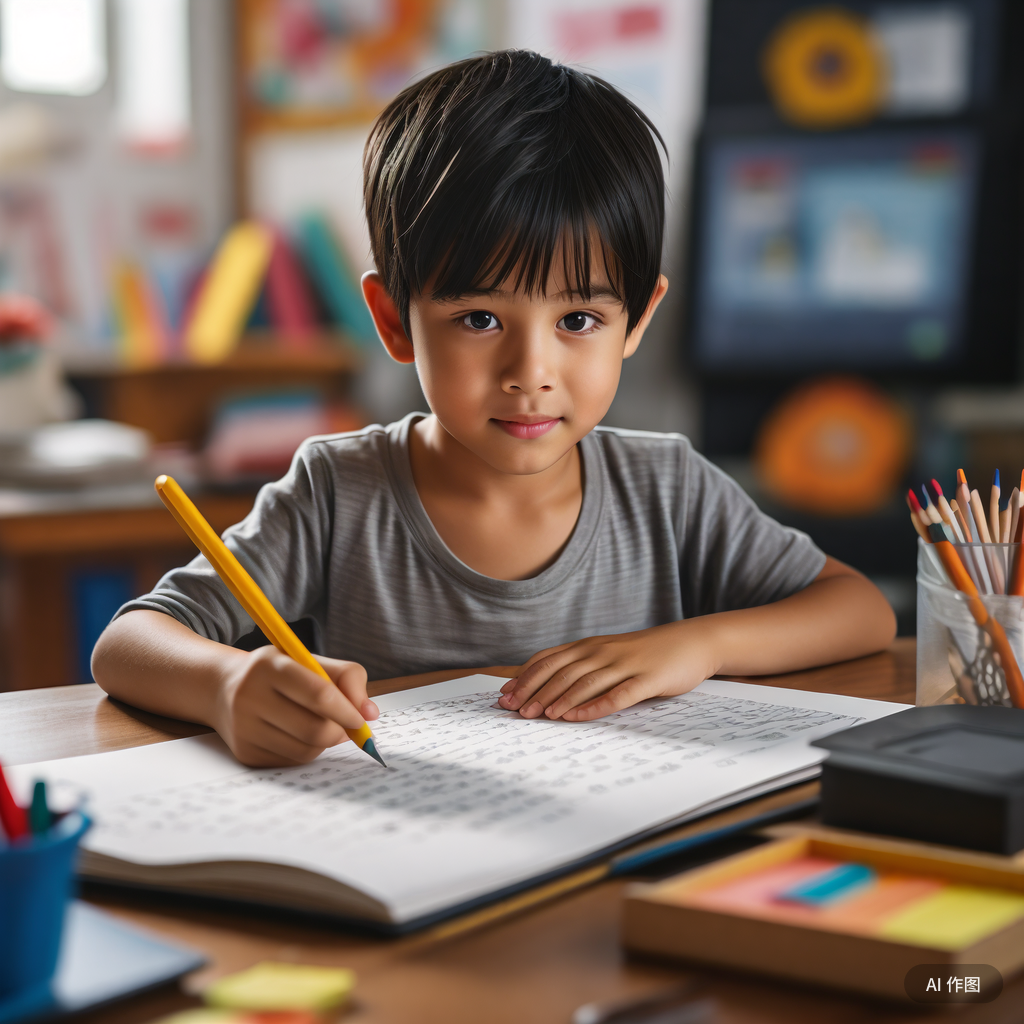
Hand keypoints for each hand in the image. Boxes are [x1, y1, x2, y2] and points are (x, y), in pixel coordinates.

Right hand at [214, 646, 378, 766]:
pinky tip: (300, 734)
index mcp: (269, 666)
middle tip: (347, 726)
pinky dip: (307, 750)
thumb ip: (348, 678)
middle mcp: (250, 696)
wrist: (224, 687)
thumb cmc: (280, 672)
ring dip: (325, 742)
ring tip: (323, 726)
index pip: (319, 694)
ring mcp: (244, 728)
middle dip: (340, 731)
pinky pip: (292, 760)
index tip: (361, 719)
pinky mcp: (244, 752)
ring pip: (305, 749)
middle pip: (314, 728)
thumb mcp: (311, 660)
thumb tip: (371, 713)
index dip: (347, 710)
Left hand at [496, 621, 718, 721]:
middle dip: (536, 691)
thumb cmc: (643, 654)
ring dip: (560, 699)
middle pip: (562, 672)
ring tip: (541, 716)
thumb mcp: (607, 654)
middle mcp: (602, 652)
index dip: (525, 677)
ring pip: (585, 682)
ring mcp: (625, 664)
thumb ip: (580, 666)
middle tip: (516, 711)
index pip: (549, 660)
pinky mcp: (646, 679)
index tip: (505, 695)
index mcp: (589, 646)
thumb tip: (544, 688)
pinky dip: (596, 706)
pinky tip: (580, 717)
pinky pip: (618, 694)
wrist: (690, 642)